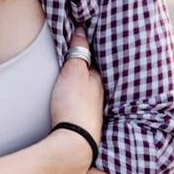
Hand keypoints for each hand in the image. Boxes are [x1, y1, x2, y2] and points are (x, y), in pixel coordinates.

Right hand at [49, 26, 104, 149]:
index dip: (86, 54)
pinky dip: (79, 104)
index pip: (93, 62)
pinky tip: (74, 107)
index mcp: (98, 81)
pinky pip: (83, 109)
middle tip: (76, 64)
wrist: (75, 142)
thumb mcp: (74, 71)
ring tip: (75, 83)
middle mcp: (100, 97)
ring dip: (83, 89)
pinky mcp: (85, 127)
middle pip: (93, 80)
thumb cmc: (74, 104)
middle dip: (87, 72)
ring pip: (89, 96)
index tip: (78, 45)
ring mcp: (93, 114)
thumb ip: (78, 51)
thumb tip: (82, 31)